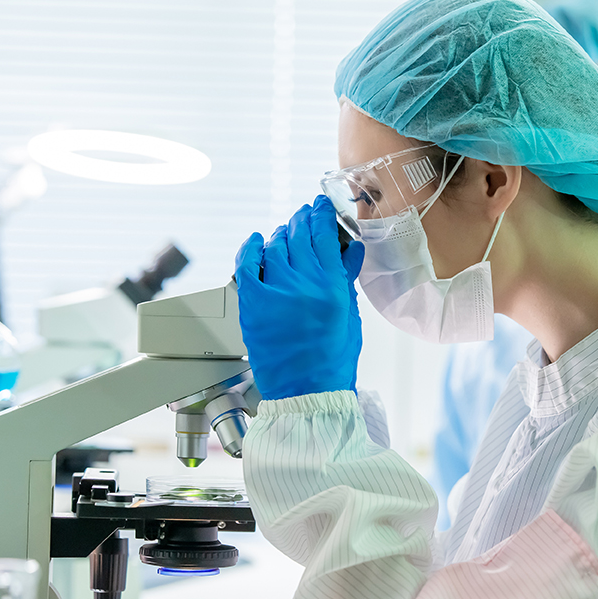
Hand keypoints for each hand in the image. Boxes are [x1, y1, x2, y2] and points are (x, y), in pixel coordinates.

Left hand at [234, 195, 365, 399]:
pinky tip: (256, 241)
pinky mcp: (252, 304)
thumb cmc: (331, 361)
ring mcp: (275, 292)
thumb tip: (350, 250)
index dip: (322, 213)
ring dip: (281, 235)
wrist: (306, 392)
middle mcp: (303, 283)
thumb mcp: (349, 315)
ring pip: (274, 246)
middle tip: (305, 215)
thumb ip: (346, 278)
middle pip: (298, 234)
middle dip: (302, 219)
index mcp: (332, 285)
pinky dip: (251, 248)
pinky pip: (247, 264)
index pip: (324, 233)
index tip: (322, 206)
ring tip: (286, 234)